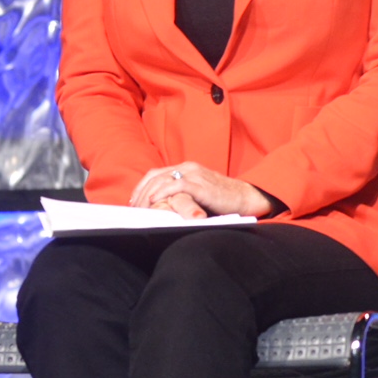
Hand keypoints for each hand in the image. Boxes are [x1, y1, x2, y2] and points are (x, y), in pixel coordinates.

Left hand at [130, 161, 275, 219]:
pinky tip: (154, 201)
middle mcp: (188, 168)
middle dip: (141, 194)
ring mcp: (195, 175)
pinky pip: (178, 185)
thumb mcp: (196, 194)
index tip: (133, 202)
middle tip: (134, 209)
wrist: (245, 197)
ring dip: (147, 195)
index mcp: (185, 168)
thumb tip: (162, 208)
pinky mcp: (202, 185)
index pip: (155, 174)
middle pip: (155, 177)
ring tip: (140, 208)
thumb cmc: (221, 200)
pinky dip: (163, 192)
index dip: (141, 187)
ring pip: (163, 180)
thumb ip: (181, 195)